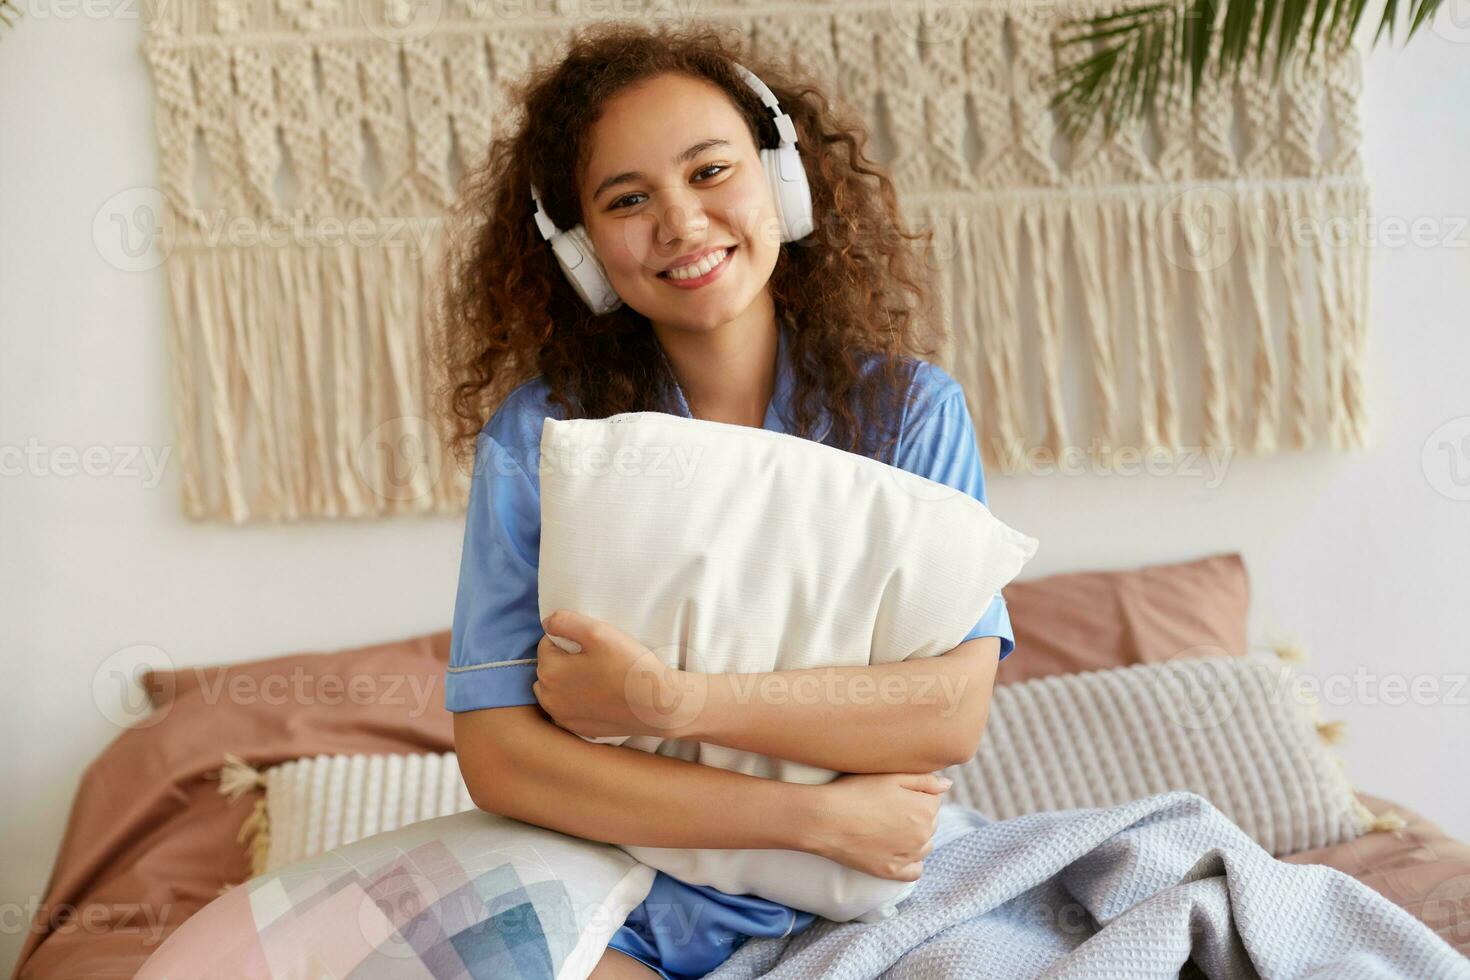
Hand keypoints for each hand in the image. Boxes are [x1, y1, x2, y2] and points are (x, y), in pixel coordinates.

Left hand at [534, 608, 706, 739]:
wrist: (656, 705)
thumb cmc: (628, 665)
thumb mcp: (597, 631)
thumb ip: (565, 621)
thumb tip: (547, 623)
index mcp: (550, 671)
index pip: (547, 644)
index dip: (570, 639)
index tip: (593, 645)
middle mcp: (549, 698)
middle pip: (549, 667)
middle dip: (565, 660)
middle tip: (597, 659)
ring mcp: (562, 716)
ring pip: (554, 689)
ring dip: (567, 681)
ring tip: (596, 677)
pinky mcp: (576, 728)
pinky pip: (567, 708)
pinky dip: (576, 700)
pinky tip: (599, 695)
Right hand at [801, 771, 950, 881]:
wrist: (825, 819)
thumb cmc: (855, 791)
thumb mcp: (891, 776)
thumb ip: (924, 780)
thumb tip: (948, 785)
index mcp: (926, 809)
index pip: (934, 799)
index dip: (914, 793)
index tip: (894, 792)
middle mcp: (923, 835)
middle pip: (930, 822)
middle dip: (916, 814)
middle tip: (888, 807)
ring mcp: (908, 856)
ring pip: (925, 845)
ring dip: (915, 837)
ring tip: (889, 826)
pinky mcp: (892, 872)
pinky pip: (915, 870)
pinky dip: (911, 862)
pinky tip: (897, 851)